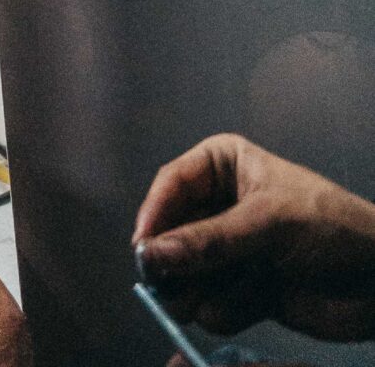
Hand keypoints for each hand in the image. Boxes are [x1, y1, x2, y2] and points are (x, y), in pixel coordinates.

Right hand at [136, 134, 374, 340]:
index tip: (142, 249)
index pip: (173, 185)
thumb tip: (150, 255)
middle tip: (164, 289)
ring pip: (189, 273)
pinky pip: (214, 303)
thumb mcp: (267, 224)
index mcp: (225, 165)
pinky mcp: (246, 289)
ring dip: (201, 290)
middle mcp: (223, 205)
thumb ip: (208, 242)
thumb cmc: (330, 229)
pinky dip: (228, 307)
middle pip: (175, 234)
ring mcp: (234, 250)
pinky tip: (259, 300)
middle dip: (174, 262)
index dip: (155, 215)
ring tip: (217, 296)